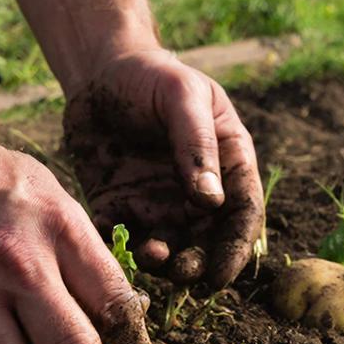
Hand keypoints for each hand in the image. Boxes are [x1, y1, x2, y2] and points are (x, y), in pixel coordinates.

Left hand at [63, 48, 263, 286]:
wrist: (100, 70)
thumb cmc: (154, 76)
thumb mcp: (182, 96)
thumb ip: (197, 143)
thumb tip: (211, 201)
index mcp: (227, 165)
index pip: (242, 215)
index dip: (235, 249)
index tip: (221, 274)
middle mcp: (195, 193)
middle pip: (206, 241)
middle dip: (197, 263)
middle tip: (182, 270)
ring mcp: (156, 203)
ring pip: (166, 248)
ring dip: (161, 262)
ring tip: (149, 256)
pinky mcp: (118, 206)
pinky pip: (120, 236)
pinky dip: (117, 246)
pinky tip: (109, 238)